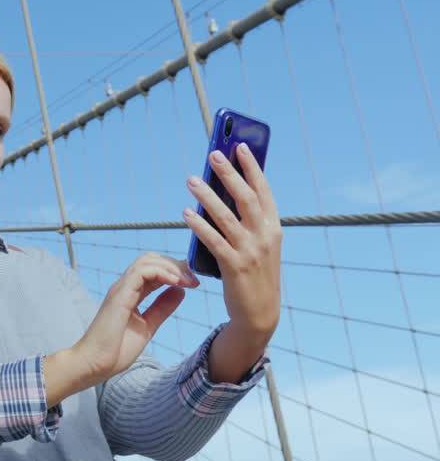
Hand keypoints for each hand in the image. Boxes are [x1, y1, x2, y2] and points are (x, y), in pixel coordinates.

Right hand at [46, 252, 197, 405]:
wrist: (96, 363)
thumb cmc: (116, 349)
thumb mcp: (148, 326)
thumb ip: (162, 308)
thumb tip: (180, 291)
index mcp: (131, 293)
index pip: (153, 269)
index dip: (175, 270)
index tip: (193, 282)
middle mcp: (125, 287)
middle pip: (151, 259)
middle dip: (176, 264)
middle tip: (194, 280)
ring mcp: (121, 289)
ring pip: (146, 261)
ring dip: (171, 267)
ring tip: (187, 281)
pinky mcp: (119, 295)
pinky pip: (140, 272)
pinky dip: (160, 272)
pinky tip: (175, 282)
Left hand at [183, 142, 282, 380]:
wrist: (260, 314)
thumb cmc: (256, 273)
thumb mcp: (260, 245)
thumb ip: (249, 221)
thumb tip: (227, 190)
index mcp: (274, 229)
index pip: (264, 192)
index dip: (252, 168)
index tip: (240, 146)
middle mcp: (265, 237)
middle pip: (245, 198)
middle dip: (229, 174)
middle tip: (213, 154)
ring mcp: (250, 252)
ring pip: (226, 217)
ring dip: (207, 195)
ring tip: (191, 179)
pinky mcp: (234, 267)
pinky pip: (213, 241)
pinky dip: (199, 225)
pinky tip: (186, 212)